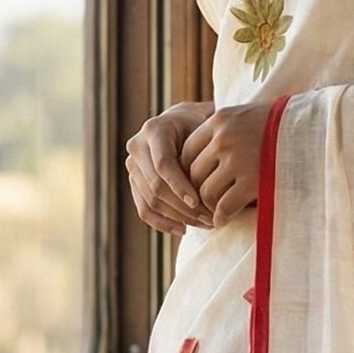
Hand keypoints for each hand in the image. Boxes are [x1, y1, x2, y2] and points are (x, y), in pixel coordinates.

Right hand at [125, 101, 214, 233]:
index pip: (163, 164)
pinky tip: (183, 229)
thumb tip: (220, 183)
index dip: (180, 186)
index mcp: (154, 130)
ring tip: (204, 224)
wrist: (184, 123)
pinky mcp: (134, 182)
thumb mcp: (206, 128)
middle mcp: (137, 146)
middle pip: (156, 186)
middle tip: (210, 219)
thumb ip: (208, 148)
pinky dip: (163, 223)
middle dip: (183, 207)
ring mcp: (133, 166)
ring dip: (178, 217)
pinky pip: (144, 210)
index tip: (199, 202)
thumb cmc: (202, 125)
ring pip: (150, 201)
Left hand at [180, 102, 270, 227]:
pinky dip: (221, 217)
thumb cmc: (280, 125)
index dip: (187, 171)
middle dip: (195, 192)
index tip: (196, 183)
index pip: (187, 150)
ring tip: (214, 213)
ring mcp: (237, 160)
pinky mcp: (253, 181)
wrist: (314, 129)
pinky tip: (223, 221)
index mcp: (219, 121)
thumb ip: (223, 130)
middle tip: (203, 203)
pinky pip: (224, 206)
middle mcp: (223, 139)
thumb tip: (203, 153)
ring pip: (205, 192)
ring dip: (208, 207)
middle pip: (193, 173)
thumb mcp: (247, 116)